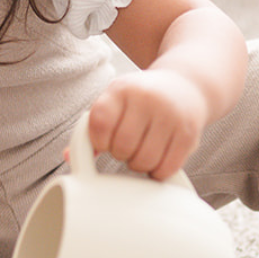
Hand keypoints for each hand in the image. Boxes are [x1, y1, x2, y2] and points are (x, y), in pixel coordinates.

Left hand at [86, 69, 209, 179]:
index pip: (100, 124)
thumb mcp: (115, 102)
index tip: (106, 141)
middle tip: (127, 146)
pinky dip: (157, 172)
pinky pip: (166, 169)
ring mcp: (171, 116)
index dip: (99, 141)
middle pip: (122, 147)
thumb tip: (69, 157)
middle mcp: (147, 99)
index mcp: (121, 89)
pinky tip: (157, 158)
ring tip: (142, 150)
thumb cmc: (140, 99)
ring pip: (144, 161)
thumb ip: (92, 128)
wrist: (186, 85)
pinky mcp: (189, 134)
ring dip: (138, 164)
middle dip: (120, 154)